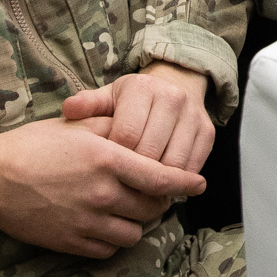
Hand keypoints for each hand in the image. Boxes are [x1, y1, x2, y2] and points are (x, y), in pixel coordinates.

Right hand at [0, 115, 205, 257]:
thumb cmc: (34, 145)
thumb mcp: (78, 126)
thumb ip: (115, 129)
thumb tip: (145, 133)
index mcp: (107, 159)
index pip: (160, 176)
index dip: (185, 182)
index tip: (199, 184)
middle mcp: (102, 193)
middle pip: (151, 208)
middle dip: (158, 201)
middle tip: (152, 192)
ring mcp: (87, 222)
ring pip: (134, 233)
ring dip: (136, 222)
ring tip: (126, 209)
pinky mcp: (72, 243)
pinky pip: (109, 250)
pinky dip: (114, 240)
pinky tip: (105, 224)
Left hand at [60, 63, 216, 174]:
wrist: (175, 85)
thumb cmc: (132, 101)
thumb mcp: (108, 98)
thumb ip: (88, 105)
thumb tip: (68, 110)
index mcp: (142, 88)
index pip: (126, 135)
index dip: (114, 159)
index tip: (105, 170)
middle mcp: (172, 97)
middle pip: (151, 152)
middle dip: (133, 175)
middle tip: (120, 188)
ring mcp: (193, 115)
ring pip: (173, 164)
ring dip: (156, 184)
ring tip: (138, 191)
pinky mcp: (208, 132)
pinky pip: (192, 168)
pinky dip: (176, 183)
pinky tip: (159, 187)